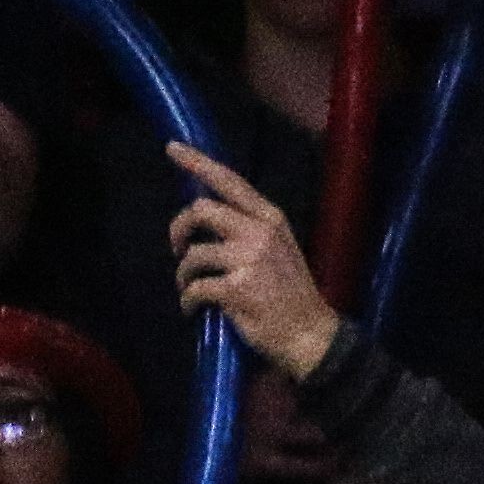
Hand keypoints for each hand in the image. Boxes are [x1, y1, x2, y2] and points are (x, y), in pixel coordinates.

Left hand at [166, 142, 344, 380]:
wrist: (311, 336)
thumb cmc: (291, 294)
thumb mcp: (279, 249)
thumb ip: (248, 227)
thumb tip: (205, 214)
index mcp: (271, 219)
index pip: (229, 182)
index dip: (197, 162)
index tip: (172, 148)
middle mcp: (261, 233)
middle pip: (201, 210)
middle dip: (179, 228)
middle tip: (178, 248)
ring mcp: (249, 260)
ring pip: (194, 254)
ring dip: (183, 274)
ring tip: (189, 288)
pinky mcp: (237, 289)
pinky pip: (195, 288)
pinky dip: (188, 301)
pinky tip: (193, 309)